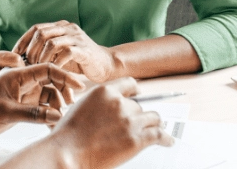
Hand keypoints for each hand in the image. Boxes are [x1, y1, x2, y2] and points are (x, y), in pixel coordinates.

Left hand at [0, 64, 85, 140]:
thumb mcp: (5, 112)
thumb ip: (32, 113)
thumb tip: (57, 115)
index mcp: (17, 75)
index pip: (46, 69)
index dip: (64, 76)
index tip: (79, 85)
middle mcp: (21, 83)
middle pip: (50, 81)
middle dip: (62, 91)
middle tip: (71, 105)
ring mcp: (21, 95)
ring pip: (46, 95)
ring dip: (56, 103)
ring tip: (61, 117)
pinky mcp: (20, 107)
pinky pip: (40, 107)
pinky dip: (48, 113)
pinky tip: (53, 122)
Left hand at [13, 20, 118, 82]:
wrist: (106, 65)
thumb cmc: (79, 62)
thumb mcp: (60, 54)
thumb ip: (46, 51)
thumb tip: (22, 58)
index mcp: (60, 27)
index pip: (36, 28)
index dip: (23, 41)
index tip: (14, 55)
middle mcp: (68, 28)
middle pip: (41, 33)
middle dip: (30, 50)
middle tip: (27, 64)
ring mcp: (76, 37)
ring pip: (51, 42)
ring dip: (41, 57)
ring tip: (38, 69)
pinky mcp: (84, 49)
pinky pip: (66, 53)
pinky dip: (56, 63)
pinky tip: (52, 72)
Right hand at [46, 78, 173, 168]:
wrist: (67, 152)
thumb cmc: (68, 135)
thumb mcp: (81, 107)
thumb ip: (100, 105)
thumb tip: (111, 111)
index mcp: (105, 92)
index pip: (130, 84)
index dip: (136, 92)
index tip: (139, 95)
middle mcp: (120, 102)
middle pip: (139, 106)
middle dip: (138, 116)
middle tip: (137, 125)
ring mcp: (130, 120)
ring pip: (153, 118)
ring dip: (153, 125)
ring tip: (157, 130)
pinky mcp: (136, 139)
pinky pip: (159, 135)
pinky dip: (166, 138)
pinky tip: (168, 141)